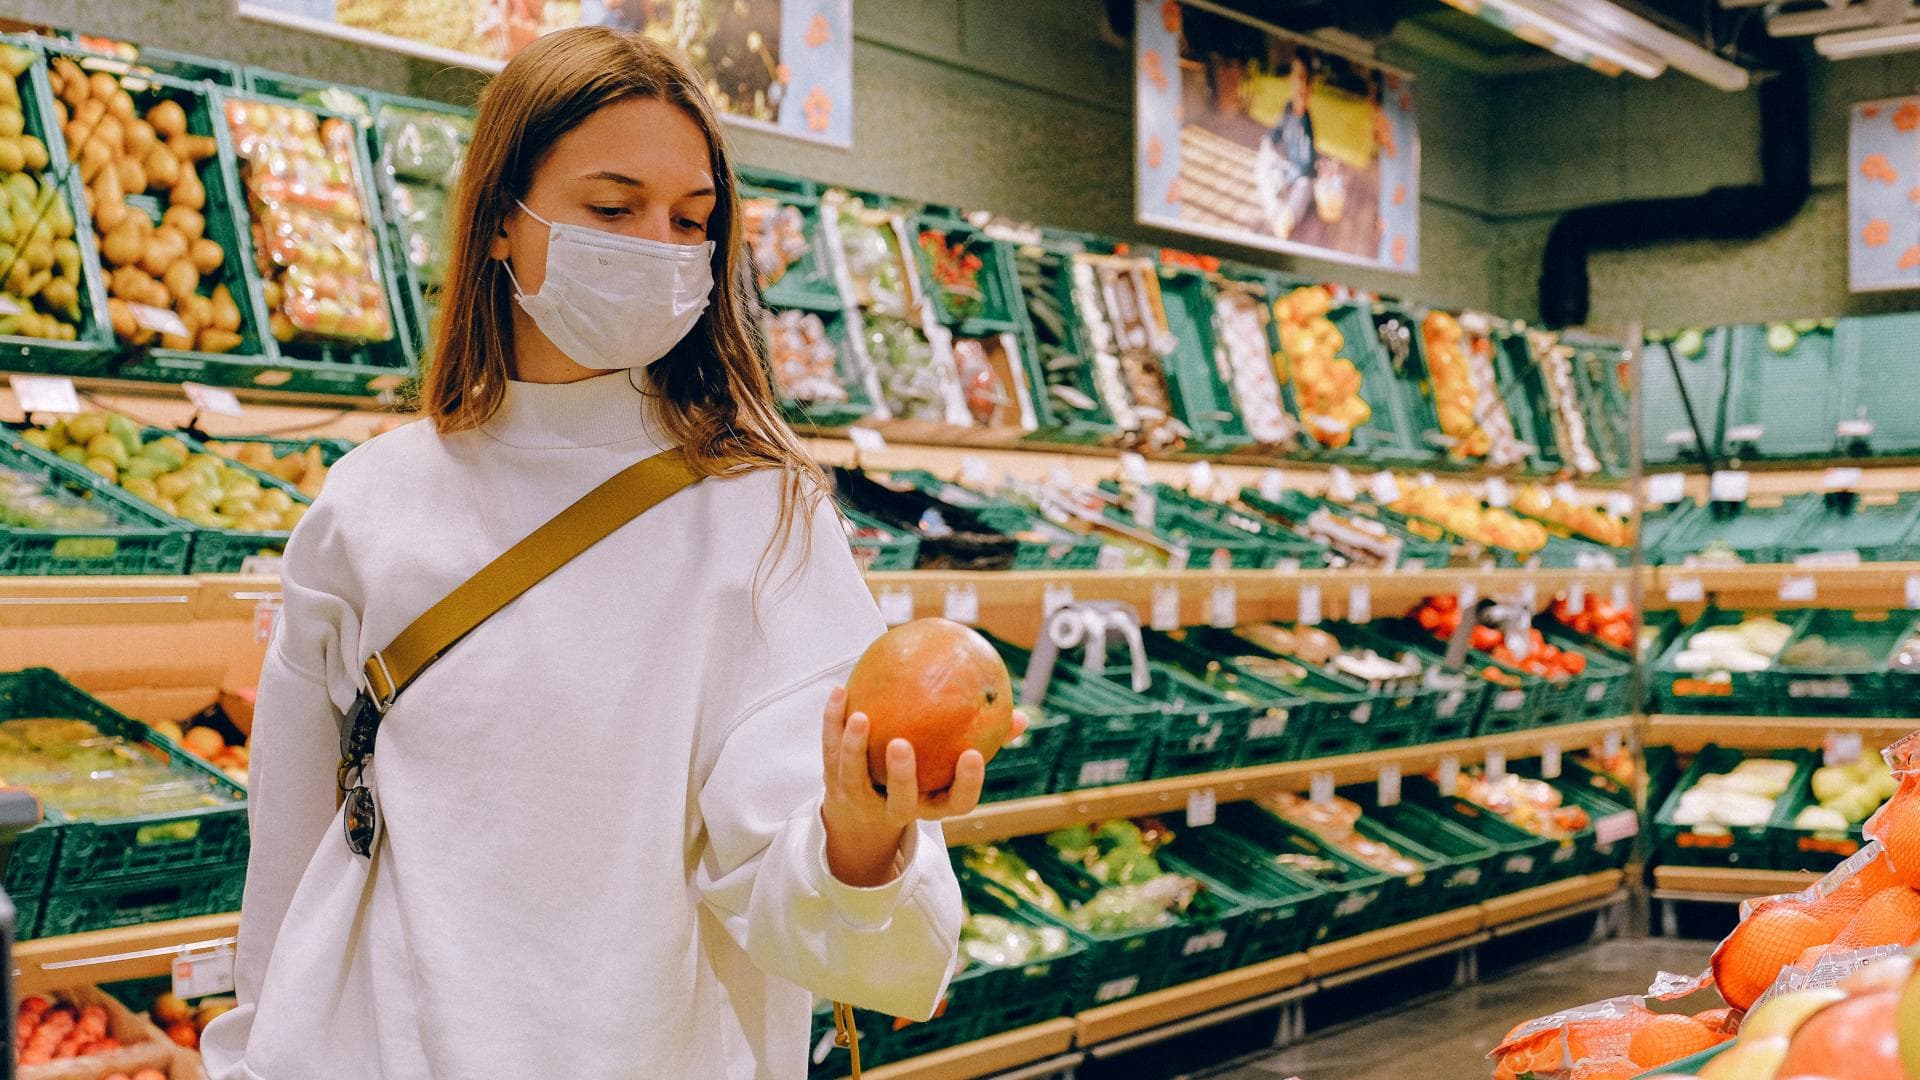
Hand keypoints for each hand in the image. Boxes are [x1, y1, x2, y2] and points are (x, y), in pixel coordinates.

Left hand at [818, 686, 1028, 887]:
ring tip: (860, 715)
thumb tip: (1021, 716)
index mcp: (931, 805)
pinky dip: (833, 720)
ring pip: (855, 777)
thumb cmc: (923, 779)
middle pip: (901, 802)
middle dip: (901, 776)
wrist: (862, 814)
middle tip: (901, 744)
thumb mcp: (951, 767)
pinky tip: (841, 689)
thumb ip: (985, 742)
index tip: (972, 754)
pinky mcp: (835, 782)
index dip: (966, 784)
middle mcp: (898, 808)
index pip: (956, 804)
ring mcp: (862, 798)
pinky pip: (830, 750)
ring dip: (854, 747)